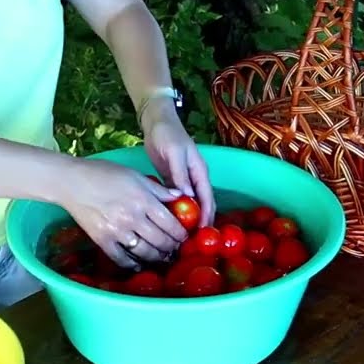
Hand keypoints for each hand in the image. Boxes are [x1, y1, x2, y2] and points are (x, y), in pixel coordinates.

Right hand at [54, 158, 188, 269]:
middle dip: (172, 247)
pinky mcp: (103, 240)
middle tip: (176, 249)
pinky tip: (139, 265)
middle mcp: (132, 218)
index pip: (170, 223)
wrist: (72, 182)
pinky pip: (122, 258)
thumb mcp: (135, 175)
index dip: (181, 234)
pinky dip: (133, 264)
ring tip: (163, 257)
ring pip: (145, 252)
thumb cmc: (104, 173)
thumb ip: (159, 189)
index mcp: (143, 200)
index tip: (184, 237)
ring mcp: (117, 231)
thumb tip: (180, 197)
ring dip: (157, 258)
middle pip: (161, 240)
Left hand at [142, 108, 214, 226]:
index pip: (207, 198)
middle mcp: (194, 178)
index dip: (207, 216)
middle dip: (200, 222)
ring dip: (187, 219)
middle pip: (202, 204)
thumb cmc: (167, 134)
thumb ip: (180, 174)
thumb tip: (187, 197)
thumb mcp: (174, 153)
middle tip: (191, 241)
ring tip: (180, 237)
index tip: (202, 233)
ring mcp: (184, 180)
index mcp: (199, 171)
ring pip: (190, 204)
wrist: (156, 122)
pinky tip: (169, 223)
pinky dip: (176, 211)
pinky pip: (177, 200)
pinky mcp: (172, 181)